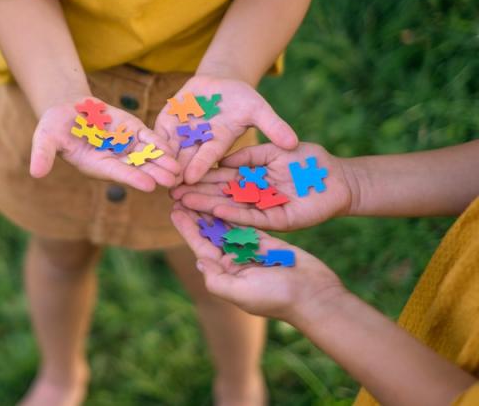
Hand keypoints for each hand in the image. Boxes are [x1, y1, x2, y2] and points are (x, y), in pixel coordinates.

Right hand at [30, 98, 180, 191]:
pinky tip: (175, 149)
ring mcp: (124, 146)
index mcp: (95, 165)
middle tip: (173, 181)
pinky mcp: (132, 132)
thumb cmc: (53, 126)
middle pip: (137, 168)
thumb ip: (42, 155)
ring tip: (180, 169)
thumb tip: (35, 173)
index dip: (132, 178)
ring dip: (163, 162)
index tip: (149, 185)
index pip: (116, 173)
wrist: (66, 109)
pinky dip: (160, 144)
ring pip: (147, 156)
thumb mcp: (45, 138)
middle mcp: (113, 159)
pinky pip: (148, 139)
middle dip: (155, 174)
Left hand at [154, 75, 297, 184]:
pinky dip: (150, 141)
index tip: (191, 177)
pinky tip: (141, 148)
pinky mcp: (166, 124)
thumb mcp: (258, 108)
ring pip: (167, 150)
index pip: (207, 158)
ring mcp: (181, 135)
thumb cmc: (242, 98)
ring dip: (159, 160)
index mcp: (218, 144)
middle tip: (164, 185)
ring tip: (149, 170)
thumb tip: (295, 143)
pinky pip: (156, 133)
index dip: (199, 166)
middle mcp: (198, 145)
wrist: (219, 83)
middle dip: (174, 172)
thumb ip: (273, 125)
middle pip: (184, 160)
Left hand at [170, 205, 344, 321]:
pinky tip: (224, 195)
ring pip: (227, 225)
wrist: (315, 296)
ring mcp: (251, 250)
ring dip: (213, 209)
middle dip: (197, 215)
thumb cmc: (277, 298)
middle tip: (182, 193)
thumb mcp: (241, 293)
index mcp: (225, 274)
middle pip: (211, 234)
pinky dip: (235, 211)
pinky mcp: (267, 241)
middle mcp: (235, 261)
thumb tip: (199, 262)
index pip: (201, 248)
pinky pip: (247, 223)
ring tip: (200, 190)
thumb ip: (217, 279)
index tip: (173, 210)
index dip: (187, 229)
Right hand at [172, 142, 355, 230]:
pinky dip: (233, 214)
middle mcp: (254, 197)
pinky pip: (252, 218)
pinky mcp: (278, 221)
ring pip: (231, 208)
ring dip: (207, 206)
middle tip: (171, 194)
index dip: (201, 178)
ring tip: (184, 204)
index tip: (180, 175)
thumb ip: (250, 155)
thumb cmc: (311, 161)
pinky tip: (214, 210)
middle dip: (196, 194)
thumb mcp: (274, 151)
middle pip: (220, 195)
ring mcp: (264, 210)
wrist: (341, 178)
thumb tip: (222, 160)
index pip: (221, 179)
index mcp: (252, 179)